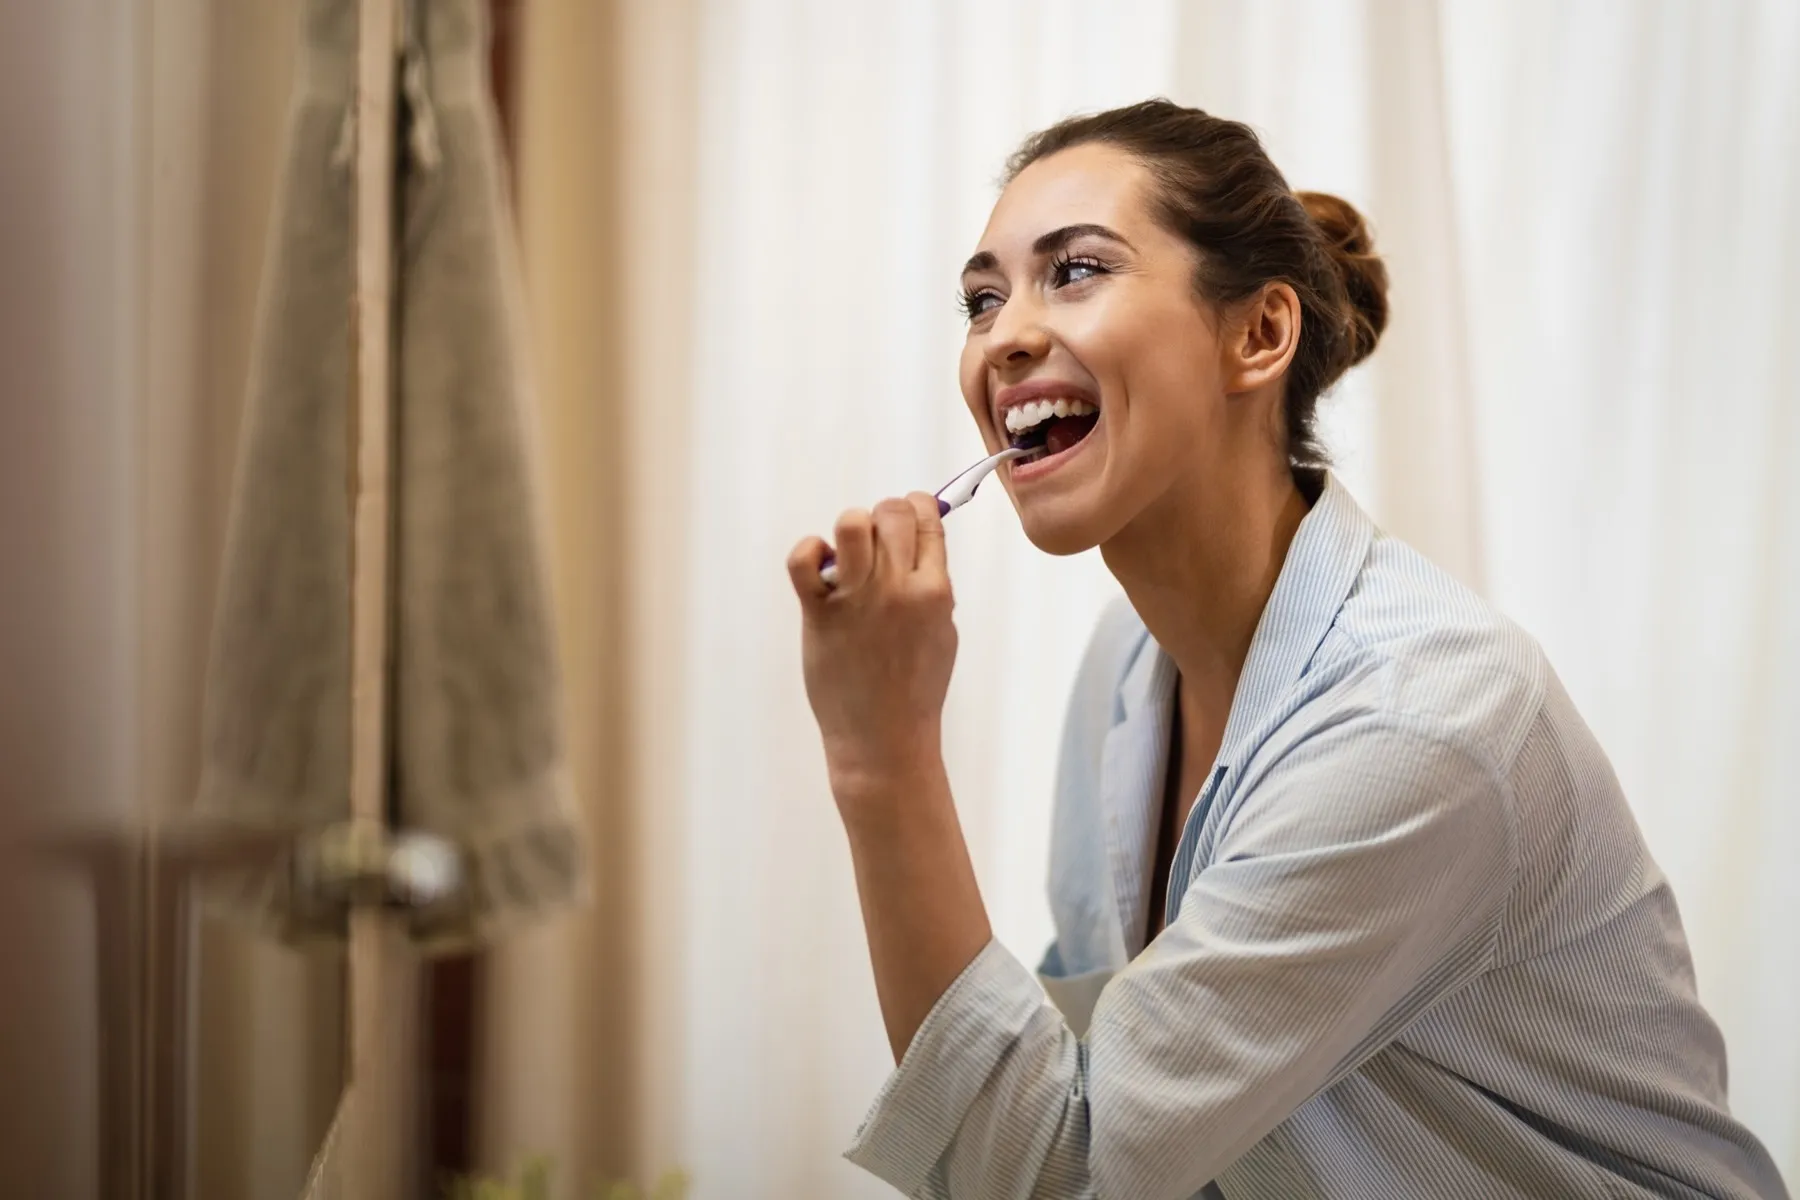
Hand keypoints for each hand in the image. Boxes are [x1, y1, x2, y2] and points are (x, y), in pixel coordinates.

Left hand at [787, 492, 956, 802]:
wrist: (884, 739)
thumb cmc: (914, 688)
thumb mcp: (942, 633)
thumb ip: (933, 587)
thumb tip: (918, 544)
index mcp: (935, 592)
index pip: (927, 519)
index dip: (916, 507)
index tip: (908, 516)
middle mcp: (898, 590)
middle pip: (891, 513)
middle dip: (884, 516)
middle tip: (875, 543)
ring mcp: (857, 601)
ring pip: (851, 524)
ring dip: (851, 529)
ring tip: (849, 555)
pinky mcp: (820, 615)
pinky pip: (804, 559)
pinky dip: (809, 552)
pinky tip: (818, 567)